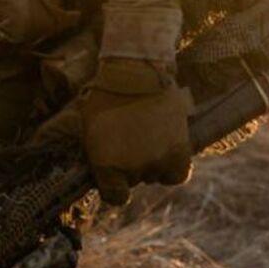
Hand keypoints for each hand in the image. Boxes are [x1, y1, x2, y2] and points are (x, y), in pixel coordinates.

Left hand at [38, 57, 192, 205]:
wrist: (135, 70)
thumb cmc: (105, 95)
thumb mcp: (88, 127)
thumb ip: (96, 154)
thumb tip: (100, 173)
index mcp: (106, 165)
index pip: (115, 197)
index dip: (115, 187)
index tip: (115, 175)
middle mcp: (132, 169)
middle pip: (135, 181)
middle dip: (131, 166)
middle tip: (130, 139)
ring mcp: (157, 161)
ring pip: (155, 176)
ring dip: (152, 163)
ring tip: (146, 135)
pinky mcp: (179, 151)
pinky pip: (177, 175)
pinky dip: (172, 168)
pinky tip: (166, 152)